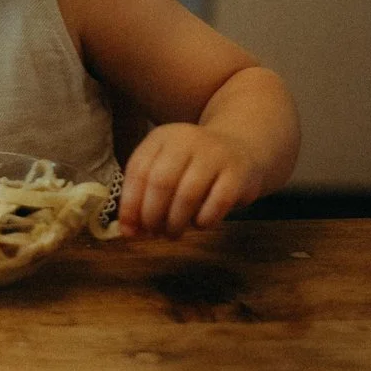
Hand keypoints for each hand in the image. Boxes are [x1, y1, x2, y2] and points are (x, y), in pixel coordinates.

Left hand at [117, 122, 259, 235]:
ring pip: (187, 195)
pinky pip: (216, 203)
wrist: (243, 149)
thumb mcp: (166, 169)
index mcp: (162, 137)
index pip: (138, 171)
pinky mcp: (238, 173)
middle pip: (160, 182)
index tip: (128, 230)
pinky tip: (199, 224)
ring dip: (175, 222)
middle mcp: (187, 140)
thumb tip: (127, 231)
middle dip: (152, 215)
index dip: (129, 204)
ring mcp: (215, 155)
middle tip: (154, 233)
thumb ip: (144, 195)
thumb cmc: (194, 168)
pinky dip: (203, 220)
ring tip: (173, 233)